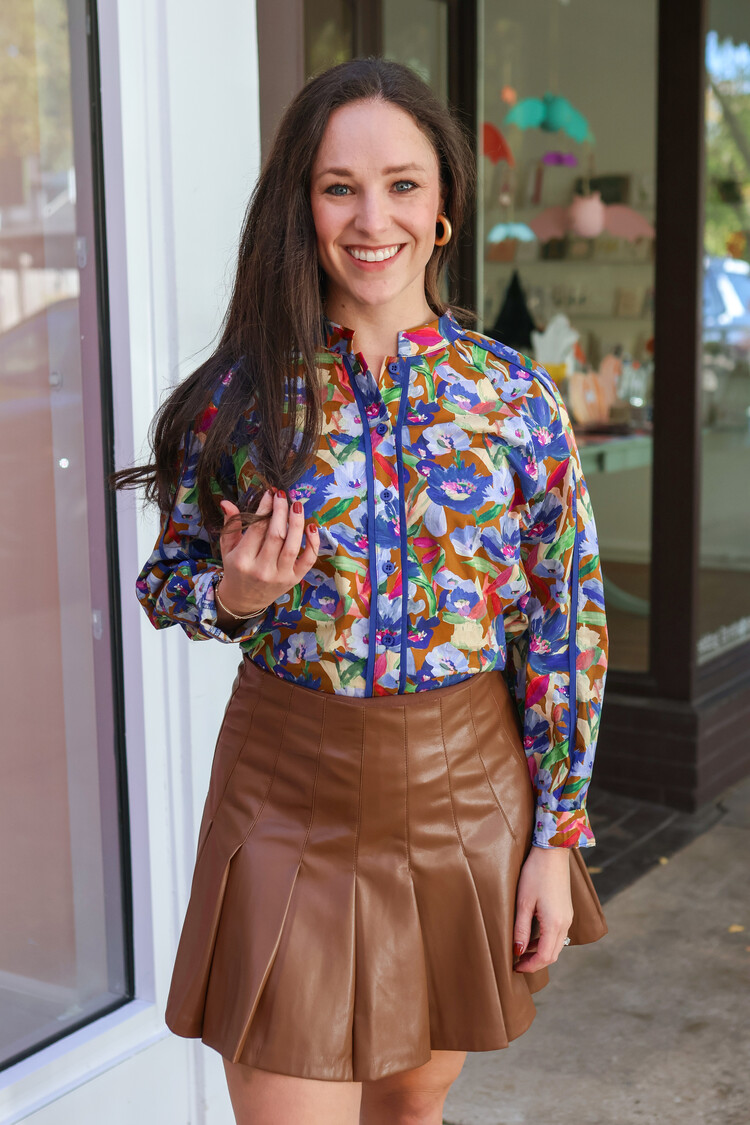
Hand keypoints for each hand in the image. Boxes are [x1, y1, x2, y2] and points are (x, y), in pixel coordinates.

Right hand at [216, 490, 318, 617]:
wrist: (244, 600)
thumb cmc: (236, 569)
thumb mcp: (228, 548)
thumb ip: (230, 525)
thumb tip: (226, 502)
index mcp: (242, 559)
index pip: (257, 528)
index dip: (265, 507)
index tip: (270, 493)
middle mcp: (261, 569)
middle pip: (276, 534)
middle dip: (281, 511)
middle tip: (283, 495)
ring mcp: (280, 576)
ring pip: (293, 545)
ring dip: (297, 522)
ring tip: (297, 505)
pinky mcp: (294, 580)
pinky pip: (308, 560)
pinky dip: (313, 543)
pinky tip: (311, 526)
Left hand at [512, 846, 572, 972]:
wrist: (552, 852)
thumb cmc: (535, 874)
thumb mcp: (523, 902)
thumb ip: (521, 929)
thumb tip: (518, 951)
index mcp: (555, 924)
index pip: (545, 957)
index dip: (530, 966)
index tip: (515, 967)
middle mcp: (565, 923)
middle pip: (552, 954)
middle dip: (535, 962)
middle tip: (517, 962)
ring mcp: (567, 916)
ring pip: (556, 945)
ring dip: (540, 952)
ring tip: (521, 950)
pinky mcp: (566, 910)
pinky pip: (558, 934)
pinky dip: (545, 940)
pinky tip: (532, 935)